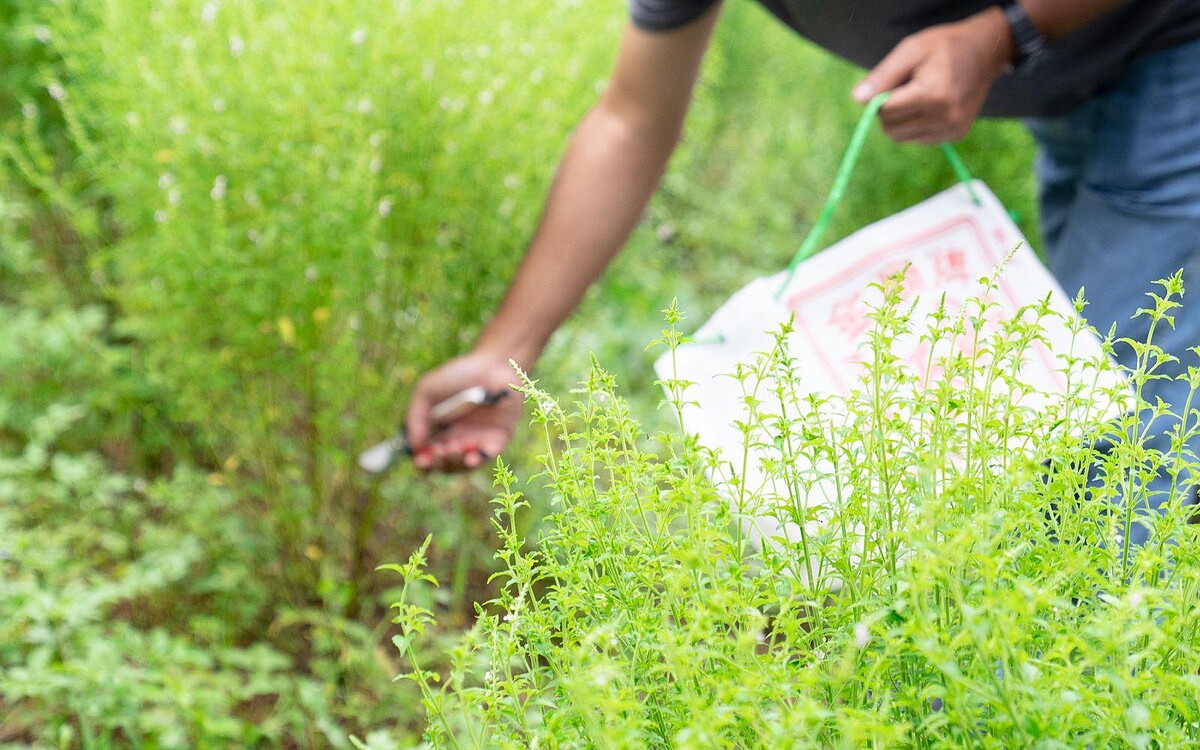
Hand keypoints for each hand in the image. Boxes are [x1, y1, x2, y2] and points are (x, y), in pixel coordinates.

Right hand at [405, 351, 524, 471]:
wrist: (492, 363)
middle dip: (438, 464)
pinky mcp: (498, 438)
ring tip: (452, 449)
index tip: (420, 459)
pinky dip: (476, 461)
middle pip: (444, 465)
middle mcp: (458, 438)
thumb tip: (415, 446)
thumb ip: (416, 417)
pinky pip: (486, 457)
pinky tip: (469, 456)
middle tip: (437, 452)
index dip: (423, 462)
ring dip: (455, 463)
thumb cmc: (459, 373)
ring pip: (463, 465)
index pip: (428, 455)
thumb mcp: (427, 390)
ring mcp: (478, 439)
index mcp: (440, 430)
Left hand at [852, 8, 1013, 143]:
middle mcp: (945, 116)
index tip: (887, 83)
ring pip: (903, 138)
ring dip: (900, 121)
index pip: (886, 112)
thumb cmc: (944, 47)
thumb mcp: (911, 50)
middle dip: (887, 113)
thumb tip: (857, 99)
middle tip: (900, 90)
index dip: (878, 99)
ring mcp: (952, 128)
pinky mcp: (956, 134)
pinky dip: (915, 126)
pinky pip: (919, 140)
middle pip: (892, 130)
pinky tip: (928, 106)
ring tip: (916, 96)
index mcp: (933, 94)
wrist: (986, 51)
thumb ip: (882, 76)